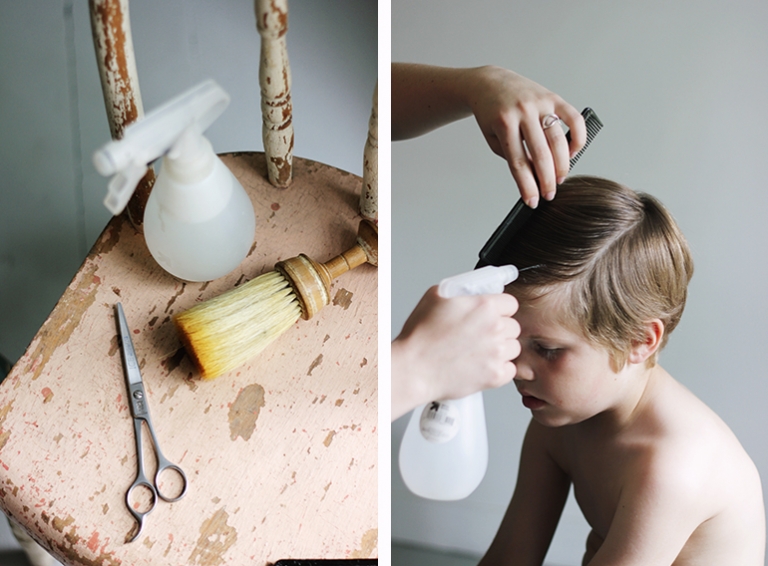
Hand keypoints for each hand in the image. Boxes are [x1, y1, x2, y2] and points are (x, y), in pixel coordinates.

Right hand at [391, 287, 520, 419]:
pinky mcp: (495, 375)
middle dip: (500, 330)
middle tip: (480, 335)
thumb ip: (462, 290)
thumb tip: (474, 289)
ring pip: (513, 348)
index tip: (492, 315)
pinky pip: (510, 370)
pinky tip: (482, 366)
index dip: (500, 309)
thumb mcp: (436, 296)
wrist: (413, 368)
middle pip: (514, 326)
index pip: (511, 304)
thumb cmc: (420, 336)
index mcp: (484, 306)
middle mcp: (495, 328)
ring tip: (479, 352)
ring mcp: (497, 353)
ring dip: (501, 349)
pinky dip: (499, 369)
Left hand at [466, 66, 585, 207]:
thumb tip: (536, 176)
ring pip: (558, 140)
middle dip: (547, 180)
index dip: (527, 186)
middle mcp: (523, 111)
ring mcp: (540, 103)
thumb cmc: (491, 114)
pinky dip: (578, 138)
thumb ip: (512, 155)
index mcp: (504, 123)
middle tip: (550, 195)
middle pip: (540, 154)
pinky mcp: (553, 97)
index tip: (533, 202)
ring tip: (560, 178)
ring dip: (562, 164)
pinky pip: (573, 119)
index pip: (518, 163)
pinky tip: (572, 153)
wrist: (490, 82)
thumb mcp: (493, 137)